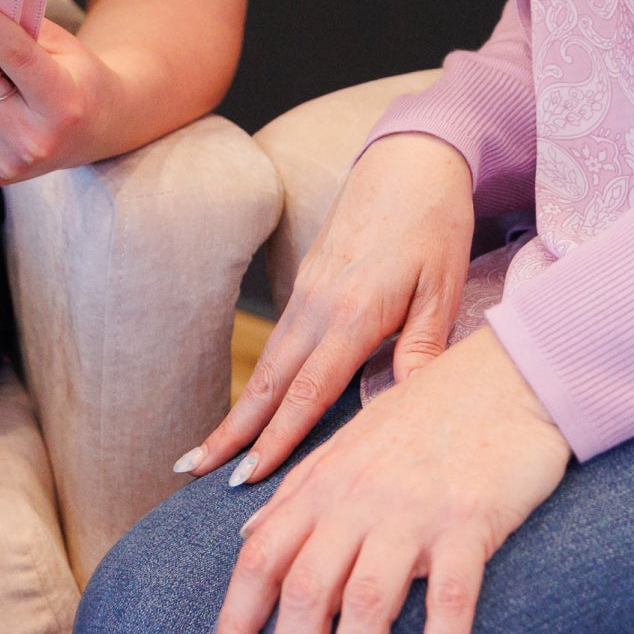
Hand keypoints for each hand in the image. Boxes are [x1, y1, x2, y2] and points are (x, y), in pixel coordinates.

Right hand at [179, 134, 474, 483]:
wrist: (412, 154)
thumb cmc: (436, 220)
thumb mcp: (444, 286)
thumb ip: (422, 349)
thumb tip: (400, 410)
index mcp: (355, 311)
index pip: (308, 390)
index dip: (277, 439)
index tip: (246, 479)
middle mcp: (319, 303)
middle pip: (270, 381)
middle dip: (231, 431)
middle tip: (190, 472)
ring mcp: (309, 289)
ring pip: (269, 361)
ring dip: (239, 408)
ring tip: (207, 449)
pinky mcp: (310, 278)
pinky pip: (281, 339)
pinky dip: (262, 378)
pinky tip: (254, 402)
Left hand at [210, 327, 570, 633]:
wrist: (508, 374)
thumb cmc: (428, 413)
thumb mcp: (351, 442)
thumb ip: (298, 492)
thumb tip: (248, 540)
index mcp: (325, 482)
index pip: (261, 560)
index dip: (236, 623)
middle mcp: (360, 498)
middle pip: (305, 591)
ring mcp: (415, 510)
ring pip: (366, 603)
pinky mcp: (469, 521)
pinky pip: (450, 598)